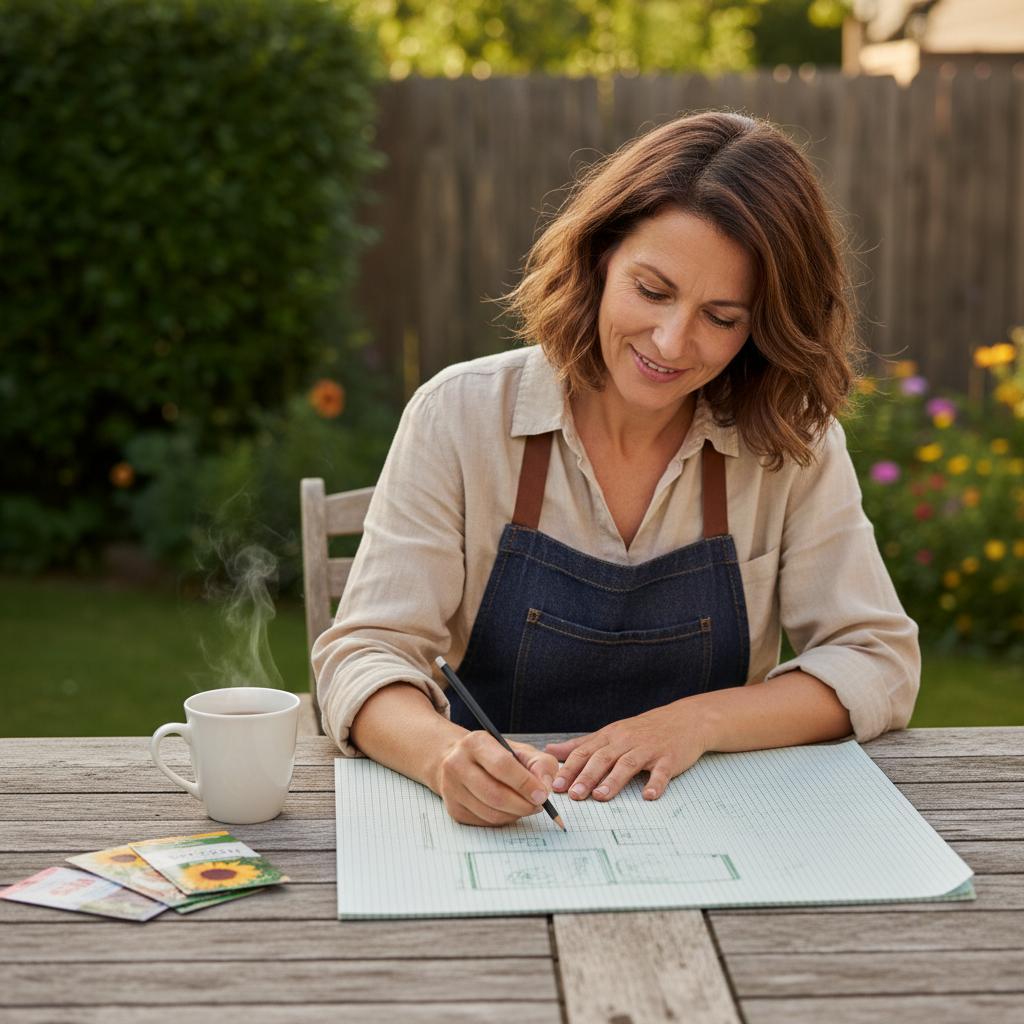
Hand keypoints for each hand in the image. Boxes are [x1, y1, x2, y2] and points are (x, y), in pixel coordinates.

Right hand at [434, 731, 559, 826]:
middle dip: (523, 805)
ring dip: (515, 814)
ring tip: (526, 806)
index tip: (542, 795)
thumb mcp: (520, 750)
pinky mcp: (454, 809)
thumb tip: (545, 788)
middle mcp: (457, 764)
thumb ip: (540, 764)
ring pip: (490, 812)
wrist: (460, 760)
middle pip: (494, 794)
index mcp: (475, 743)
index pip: (502, 765)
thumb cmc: (495, 755)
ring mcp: (452, 788)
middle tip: (538, 805)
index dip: (525, 783)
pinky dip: (503, 819)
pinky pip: (485, 822)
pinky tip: (510, 810)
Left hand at [544, 702, 707, 801]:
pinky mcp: (669, 757)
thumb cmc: (643, 730)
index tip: (556, 785)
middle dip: (586, 776)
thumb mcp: (611, 733)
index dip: (569, 768)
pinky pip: (661, 771)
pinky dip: (655, 783)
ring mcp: (648, 749)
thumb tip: (550, 750)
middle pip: (603, 758)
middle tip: (574, 795)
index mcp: (610, 736)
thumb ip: (581, 744)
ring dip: (614, 780)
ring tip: (601, 796)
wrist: (684, 720)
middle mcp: (626, 740)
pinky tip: (648, 795)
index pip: (585, 751)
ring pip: (628, 763)